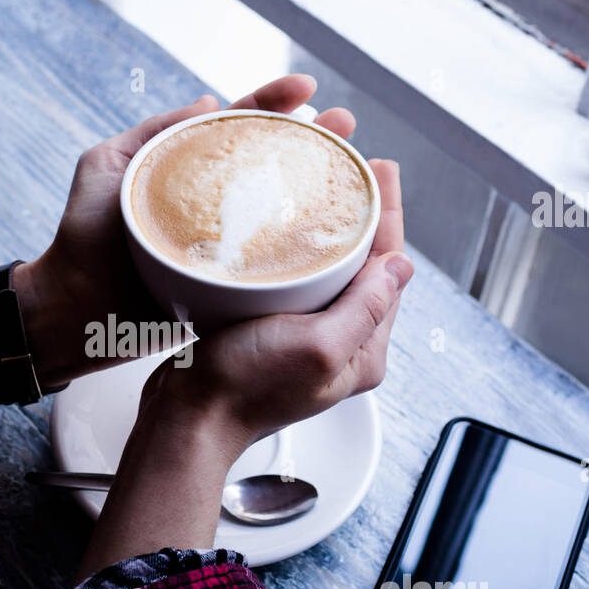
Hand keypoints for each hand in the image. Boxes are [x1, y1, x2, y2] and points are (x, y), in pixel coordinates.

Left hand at [19, 74, 356, 385]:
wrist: (70, 311)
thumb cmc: (80, 238)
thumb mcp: (104, 167)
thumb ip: (152, 133)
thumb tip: (210, 103)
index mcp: (185, 170)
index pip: (235, 126)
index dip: (271, 102)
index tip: (305, 87)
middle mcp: (210, 203)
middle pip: (271, 163)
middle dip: (313, 141)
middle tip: (347, 126)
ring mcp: (223, 243)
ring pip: (280, 210)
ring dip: (320, 188)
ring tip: (355, 168)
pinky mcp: (229, 284)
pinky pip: (273, 263)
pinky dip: (305, 248)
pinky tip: (335, 234)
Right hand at [145, 159, 410, 446]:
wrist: (187, 419)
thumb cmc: (245, 389)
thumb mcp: (317, 346)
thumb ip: (365, 308)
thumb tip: (401, 267)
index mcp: (362, 352)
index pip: (389, 272)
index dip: (390, 217)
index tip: (382, 171)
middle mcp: (339, 347)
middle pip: (364, 269)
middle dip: (366, 218)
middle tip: (358, 169)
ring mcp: (304, 340)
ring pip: (330, 274)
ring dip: (332, 232)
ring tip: (327, 189)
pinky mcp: (271, 334)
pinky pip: (296, 284)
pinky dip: (297, 252)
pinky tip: (284, 231)